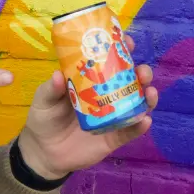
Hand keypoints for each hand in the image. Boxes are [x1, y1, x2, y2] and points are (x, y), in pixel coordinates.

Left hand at [17, 34, 157, 179]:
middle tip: (142, 71)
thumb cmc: (44, 118)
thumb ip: (51, 89)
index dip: (120, 51)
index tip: (127, 42)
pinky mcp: (113, 138)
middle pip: (129, 82)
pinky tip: (145, 120)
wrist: (44, 151)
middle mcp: (105, 96)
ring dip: (147, 97)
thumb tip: (58, 75)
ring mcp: (112, 117)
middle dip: (140, 73)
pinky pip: (130, 132)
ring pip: (136, 105)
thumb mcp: (43, 100)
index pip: (107, 62)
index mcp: (89, 81)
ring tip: (150, 92)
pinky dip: (139, 126)